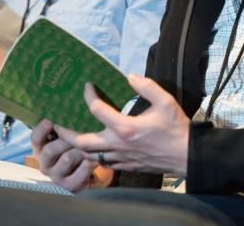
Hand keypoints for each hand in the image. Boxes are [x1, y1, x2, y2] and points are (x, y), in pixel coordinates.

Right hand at [31, 119, 111, 191]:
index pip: (35, 139)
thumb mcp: (65, 135)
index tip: (50, 119)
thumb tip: (71, 102)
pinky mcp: (70, 186)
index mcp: (41, 149)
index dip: (41, 129)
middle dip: (64, 138)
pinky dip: (89, 164)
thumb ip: (63, 123)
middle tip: (77, 128)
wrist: (84, 172)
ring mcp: (57, 176)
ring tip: (90, 140)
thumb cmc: (73, 146)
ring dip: (79, 149)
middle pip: (50, 150)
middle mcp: (45, 164)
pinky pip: (80, 173)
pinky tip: (96, 157)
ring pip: (67, 159)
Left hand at [55, 74, 189, 175]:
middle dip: (65, 132)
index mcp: (125, 127)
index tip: (87, 86)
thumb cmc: (176, 128)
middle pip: (81, 142)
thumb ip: (146, 86)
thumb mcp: (165, 101)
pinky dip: (92, 154)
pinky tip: (93, 147)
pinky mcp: (125, 166)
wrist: (187, 156)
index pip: (97, 109)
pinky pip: (102, 162)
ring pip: (89, 155)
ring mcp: (120, 158)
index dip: (89, 95)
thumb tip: (130, 76)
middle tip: (57, 122)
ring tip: (70, 135)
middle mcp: (118, 145)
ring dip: (77, 145)